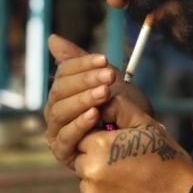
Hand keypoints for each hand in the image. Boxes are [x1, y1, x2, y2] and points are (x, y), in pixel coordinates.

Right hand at [44, 34, 151, 168]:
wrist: (140, 139)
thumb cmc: (122, 108)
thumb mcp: (107, 80)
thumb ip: (80, 61)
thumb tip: (52, 39)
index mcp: (62, 93)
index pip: (63, 73)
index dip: (83, 64)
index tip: (105, 60)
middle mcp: (55, 112)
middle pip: (59, 92)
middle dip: (85, 82)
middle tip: (109, 76)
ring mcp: (57, 133)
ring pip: (61, 113)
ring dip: (83, 100)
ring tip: (104, 93)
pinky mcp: (64, 153)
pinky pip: (66, 137)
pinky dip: (80, 124)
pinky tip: (95, 114)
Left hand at [74, 95, 192, 192]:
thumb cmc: (169, 163)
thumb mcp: (149, 127)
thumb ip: (120, 108)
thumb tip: (100, 99)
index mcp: (99, 148)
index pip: (84, 136)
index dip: (103, 140)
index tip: (122, 147)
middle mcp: (90, 174)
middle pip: (83, 161)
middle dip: (100, 161)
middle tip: (129, 166)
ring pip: (89, 185)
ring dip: (104, 183)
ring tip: (133, 185)